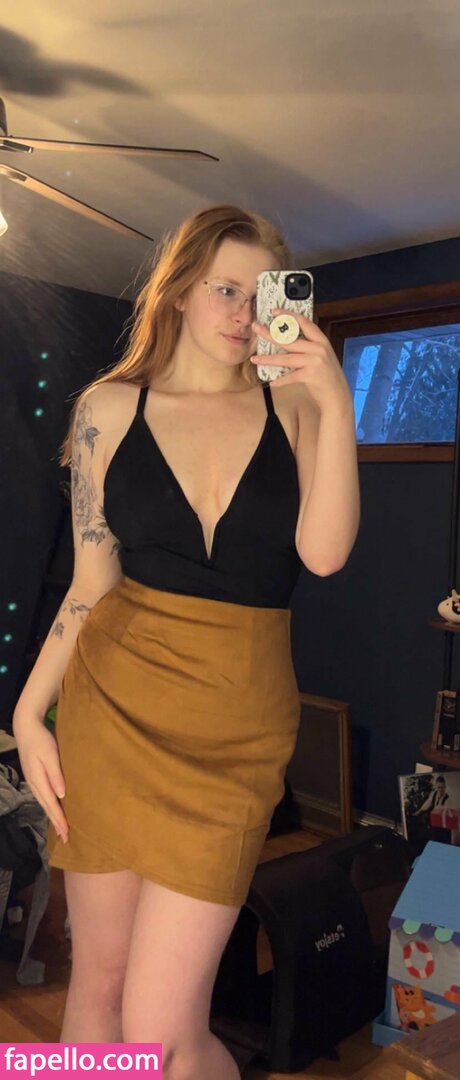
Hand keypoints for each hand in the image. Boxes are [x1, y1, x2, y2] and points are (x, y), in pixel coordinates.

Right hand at [13, 713, 68, 841]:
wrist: (26, 728)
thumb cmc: (40, 739)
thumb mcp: (50, 754)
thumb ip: (55, 774)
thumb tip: (61, 795)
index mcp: (38, 780)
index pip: (51, 804)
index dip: (59, 819)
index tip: (66, 832)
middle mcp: (34, 783)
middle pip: (47, 807)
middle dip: (56, 823)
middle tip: (66, 838)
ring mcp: (33, 780)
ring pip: (44, 803)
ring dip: (53, 816)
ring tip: (61, 829)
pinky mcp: (35, 776)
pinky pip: (43, 796)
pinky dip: (49, 806)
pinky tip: (54, 808)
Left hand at [251, 311, 351, 411]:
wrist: (338, 395)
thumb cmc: (328, 376)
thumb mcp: (323, 356)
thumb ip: (309, 346)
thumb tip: (286, 339)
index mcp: (321, 340)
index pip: (304, 322)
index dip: (288, 315)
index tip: (275, 312)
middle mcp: (318, 348)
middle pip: (289, 339)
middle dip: (270, 333)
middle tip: (256, 328)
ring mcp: (315, 361)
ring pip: (285, 358)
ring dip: (268, 359)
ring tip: (255, 359)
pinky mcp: (310, 375)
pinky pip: (290, 376)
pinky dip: (280, 380)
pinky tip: (271, 382)